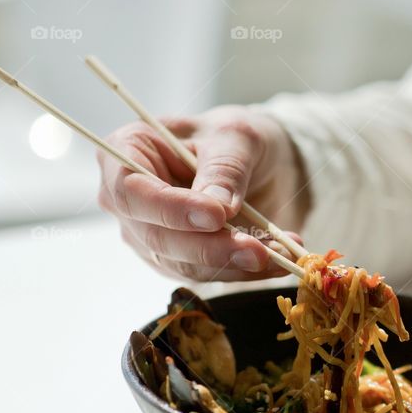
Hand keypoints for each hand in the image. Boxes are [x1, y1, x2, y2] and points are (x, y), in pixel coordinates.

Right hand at [97, 105, 309, 280]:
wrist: (258, 161)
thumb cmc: (236, 138)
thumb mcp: (237, 138)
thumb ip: (224, 170)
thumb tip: (218, 209)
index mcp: (128, 150)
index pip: (132, 191)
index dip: (171, 210)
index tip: (216, 217)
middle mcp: (129, 198)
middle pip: (157, 237)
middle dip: (211, 248)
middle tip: (259, 251)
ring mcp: (148, 234)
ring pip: (183, 264)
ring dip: (234, 265)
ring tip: (283, 256)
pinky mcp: (176, 259)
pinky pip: (207, 274)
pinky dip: (243, 271)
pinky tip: (278, 261)